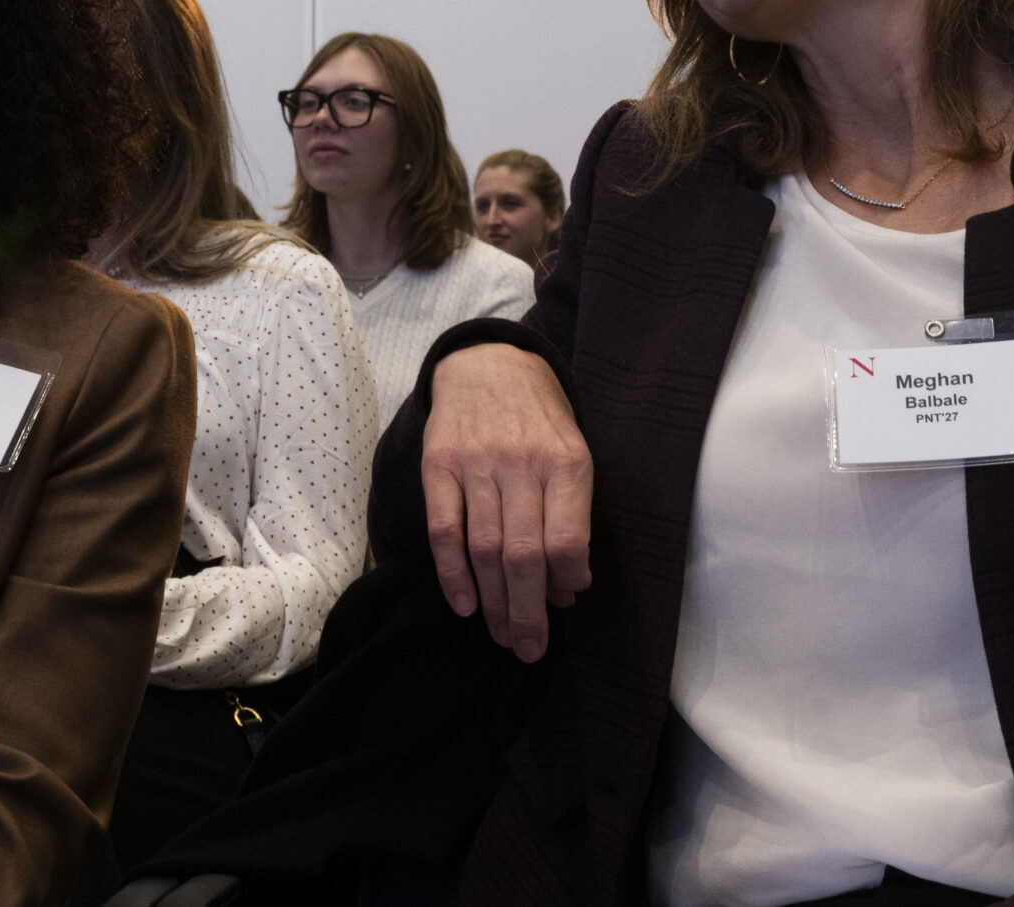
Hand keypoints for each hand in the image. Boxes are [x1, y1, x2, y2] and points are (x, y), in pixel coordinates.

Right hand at [422, 342, 592, 661]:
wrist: (489, 363)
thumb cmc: (540, 420)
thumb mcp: (574, 453)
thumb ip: (573, 515)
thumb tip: (568, 587)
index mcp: (566, 462)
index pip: (568, 541)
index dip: (567, 583)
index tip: (565, 603)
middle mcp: (521, 463)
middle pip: (524, 556)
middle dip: (527, 614)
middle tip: (528, 649)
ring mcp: (477, 463)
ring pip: (484, 550)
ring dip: (493, 604)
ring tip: (500, 635)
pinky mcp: (439, 465)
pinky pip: (444, 529)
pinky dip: (452, 574)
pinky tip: (465, 604)